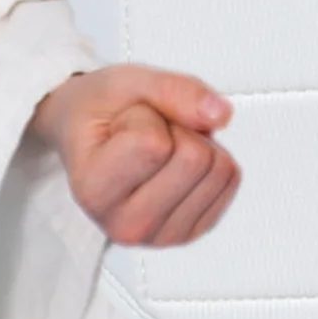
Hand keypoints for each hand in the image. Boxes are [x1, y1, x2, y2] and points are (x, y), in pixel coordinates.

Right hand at [32, 64, 239, 246]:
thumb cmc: (100, 111)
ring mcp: (160, 236)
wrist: (87, 135)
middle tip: (145, 131)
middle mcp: (125, 226)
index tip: (121, 123)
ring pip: (218, 170)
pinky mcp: (191, 231)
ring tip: (158, 145)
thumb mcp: (124, 82)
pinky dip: (210, 156)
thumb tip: (220, 113)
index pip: (155, 143)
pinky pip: (230, 180)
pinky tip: (175, 163)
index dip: (146, 114)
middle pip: (195, 158)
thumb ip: (172, 90)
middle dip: (177, 127)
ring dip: (195, 141)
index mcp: (94, 191)